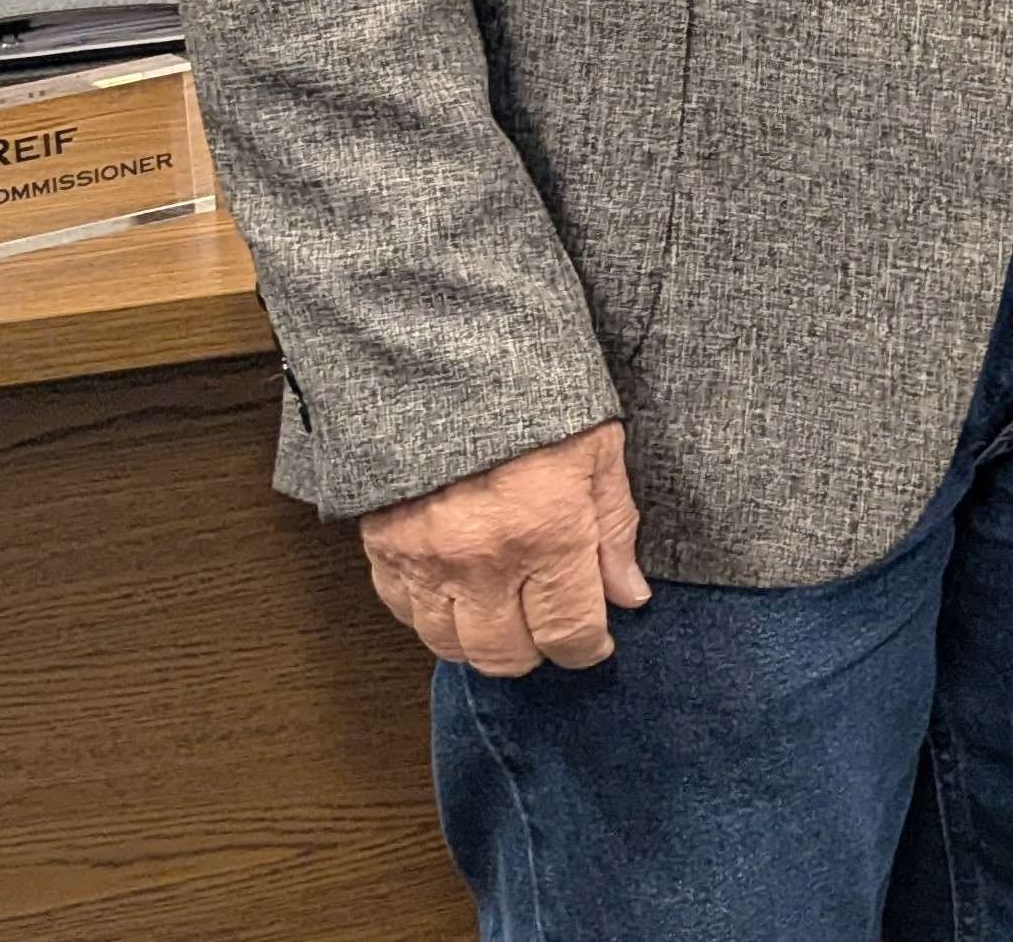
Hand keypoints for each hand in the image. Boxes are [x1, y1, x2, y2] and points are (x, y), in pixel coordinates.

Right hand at [356, 423, 648, 675]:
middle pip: (506, 655)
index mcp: (546, 535)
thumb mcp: (598, 451)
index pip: (569, 633)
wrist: (441, 357)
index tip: (595, 643)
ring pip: (448, 645)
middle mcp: (482, 561)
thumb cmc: (531, 394)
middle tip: (550, 628)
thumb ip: (614, 530)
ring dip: (481, 640)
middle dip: (536, 652)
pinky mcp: (382, 548)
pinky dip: (431, 615)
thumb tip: (629, 594)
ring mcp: (425, 559)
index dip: (588, 649)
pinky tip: (457, 593)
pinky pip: (403, 613)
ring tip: (505, 614)